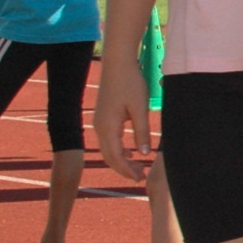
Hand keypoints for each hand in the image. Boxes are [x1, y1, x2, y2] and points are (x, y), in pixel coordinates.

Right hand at [92, 59, 152, 180]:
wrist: (118, 64)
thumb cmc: (130, 84)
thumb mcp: (140, 109)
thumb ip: (142, 132)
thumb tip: (143, 154)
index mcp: (108, 127)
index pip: (116, 157)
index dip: (127, 170)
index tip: (140, 178)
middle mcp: (99, 127)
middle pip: (109, 157)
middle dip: (123, 169)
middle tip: (140, 177)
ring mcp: (99, 122)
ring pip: (108, 149)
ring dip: (121, 160)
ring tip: (137, 167)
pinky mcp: (103, 117)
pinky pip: (108, 140)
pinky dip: (118, 150)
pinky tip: (130, 152)